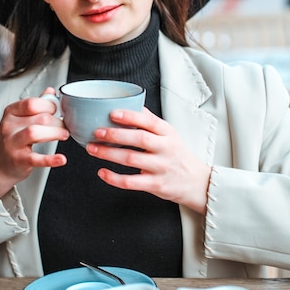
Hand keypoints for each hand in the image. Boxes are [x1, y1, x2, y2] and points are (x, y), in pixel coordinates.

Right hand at [0, 88, 68, 196]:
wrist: (1, 163)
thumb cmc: (14, 139)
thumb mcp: (22, 118)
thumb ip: (37, 105)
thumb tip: (51, 91)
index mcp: (11, 112)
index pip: (32, 103)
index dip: (49, 106)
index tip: (57, 111)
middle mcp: (9, 126)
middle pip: (39, 118)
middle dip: (57, 121)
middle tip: (64, 126)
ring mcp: (12, 143)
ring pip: (34, 133)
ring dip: (55, 133)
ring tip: (64, 135)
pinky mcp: (18, 160)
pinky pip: (35, 158)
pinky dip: (51, 159)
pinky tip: (61, 159)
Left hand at [86, 107, 210, 214]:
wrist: (197, 182)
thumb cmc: (178, 155)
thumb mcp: (170, 134)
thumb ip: (151, 121)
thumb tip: (132, 104)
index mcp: (168, 133)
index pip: (149, 121)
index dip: (130, 117)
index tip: (112, 113)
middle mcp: (165, 149)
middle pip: (139, 139)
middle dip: (115, 135)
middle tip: (97, 132)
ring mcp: (161, 167)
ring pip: (132, 159)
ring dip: (108, 154)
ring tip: (92, 149)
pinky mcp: (156, 185)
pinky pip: (132, 182)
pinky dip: (114, 178)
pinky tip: (102, 172)